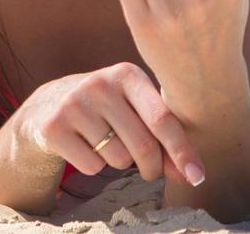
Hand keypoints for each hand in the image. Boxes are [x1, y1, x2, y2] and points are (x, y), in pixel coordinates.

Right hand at [14, 62, 205, 185]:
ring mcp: (74, 104)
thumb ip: (163, 136)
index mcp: (127, 74)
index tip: (198, 175)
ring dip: (120, 163)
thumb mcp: (135, 108)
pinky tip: (84, 145)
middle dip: (153, 167)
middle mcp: (99, 84)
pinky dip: (95, 166)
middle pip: (142, 146)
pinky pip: (92, 167)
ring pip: (118, 160)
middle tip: (150, 171)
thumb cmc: (108, 107)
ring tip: (105, 141)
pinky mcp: (54, 126)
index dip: (182, 150)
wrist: (50, 102)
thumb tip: (190, 173)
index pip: (162, 118)